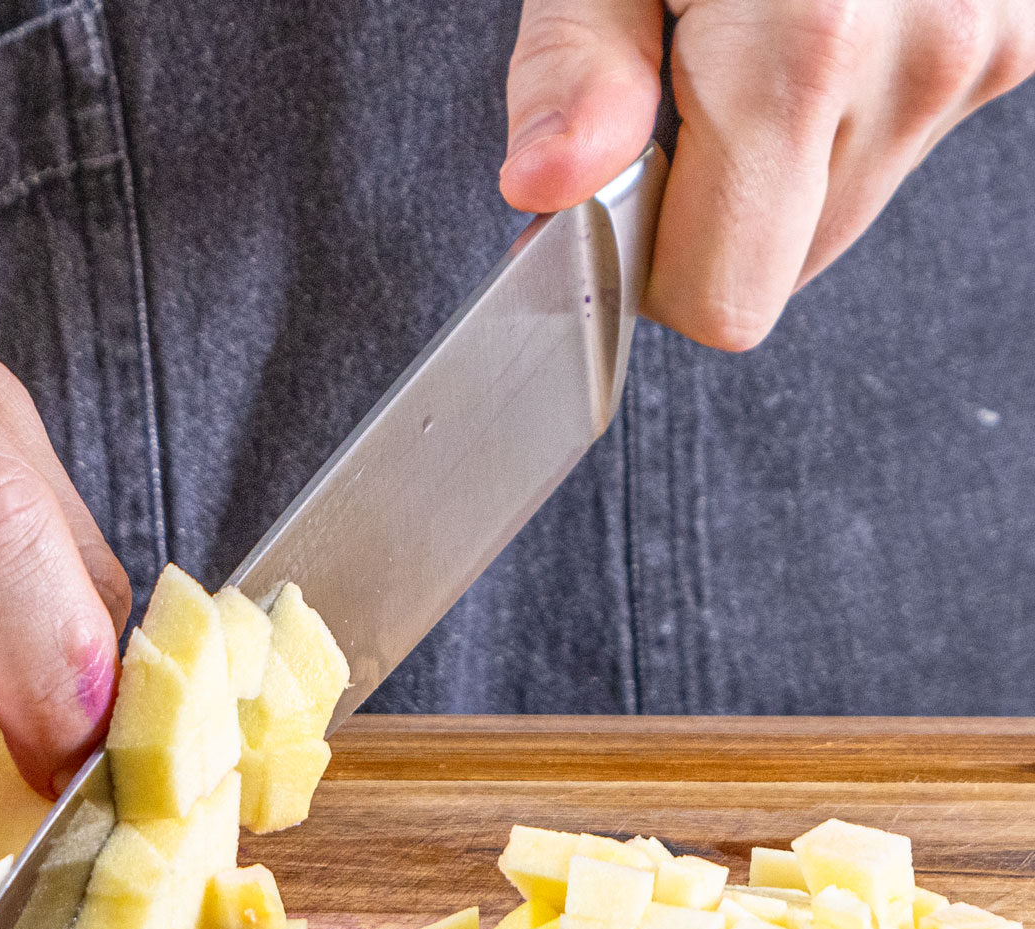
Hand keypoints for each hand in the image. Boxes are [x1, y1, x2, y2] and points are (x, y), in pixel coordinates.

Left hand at [498, 0, 1034, 348]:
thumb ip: (579, 66)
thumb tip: (545, 187)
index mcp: (807, 46)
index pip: (724, 296)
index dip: (650, 265)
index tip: (616, 189)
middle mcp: (925, 56)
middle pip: (785, 263)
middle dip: (714, 209)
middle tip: (676, 86)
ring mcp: (988, 45)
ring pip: (845, 206)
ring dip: (780, 158)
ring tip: (746, 33)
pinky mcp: (1022, 29)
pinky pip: (902, 133)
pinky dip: (847, 105)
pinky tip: (818, 15)